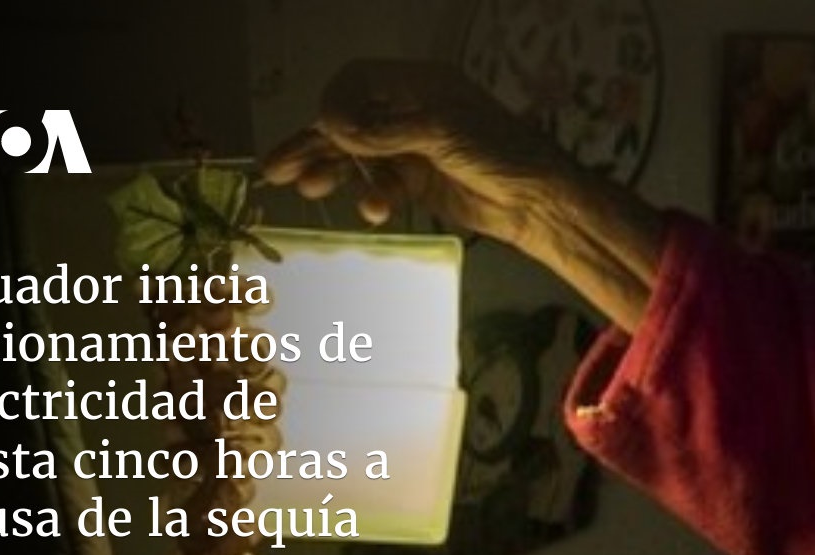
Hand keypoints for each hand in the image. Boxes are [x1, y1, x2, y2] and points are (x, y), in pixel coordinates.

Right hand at [260, 58, 666, 331]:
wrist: (539, 201)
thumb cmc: (500, 153)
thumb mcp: (441, 134)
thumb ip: (384, 130)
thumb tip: (330, 125)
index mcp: (418, 84)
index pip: (356, 83)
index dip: (334, 107)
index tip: (323, 132)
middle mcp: (409, 110)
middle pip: (347, 122)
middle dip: (314, 145)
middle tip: (274, 172)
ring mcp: (411, 146)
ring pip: (357, 156)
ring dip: (335, 173)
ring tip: (306, 190)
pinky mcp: (416, 181)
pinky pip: (376, 183)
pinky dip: (367, 195)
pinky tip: (370, 211)